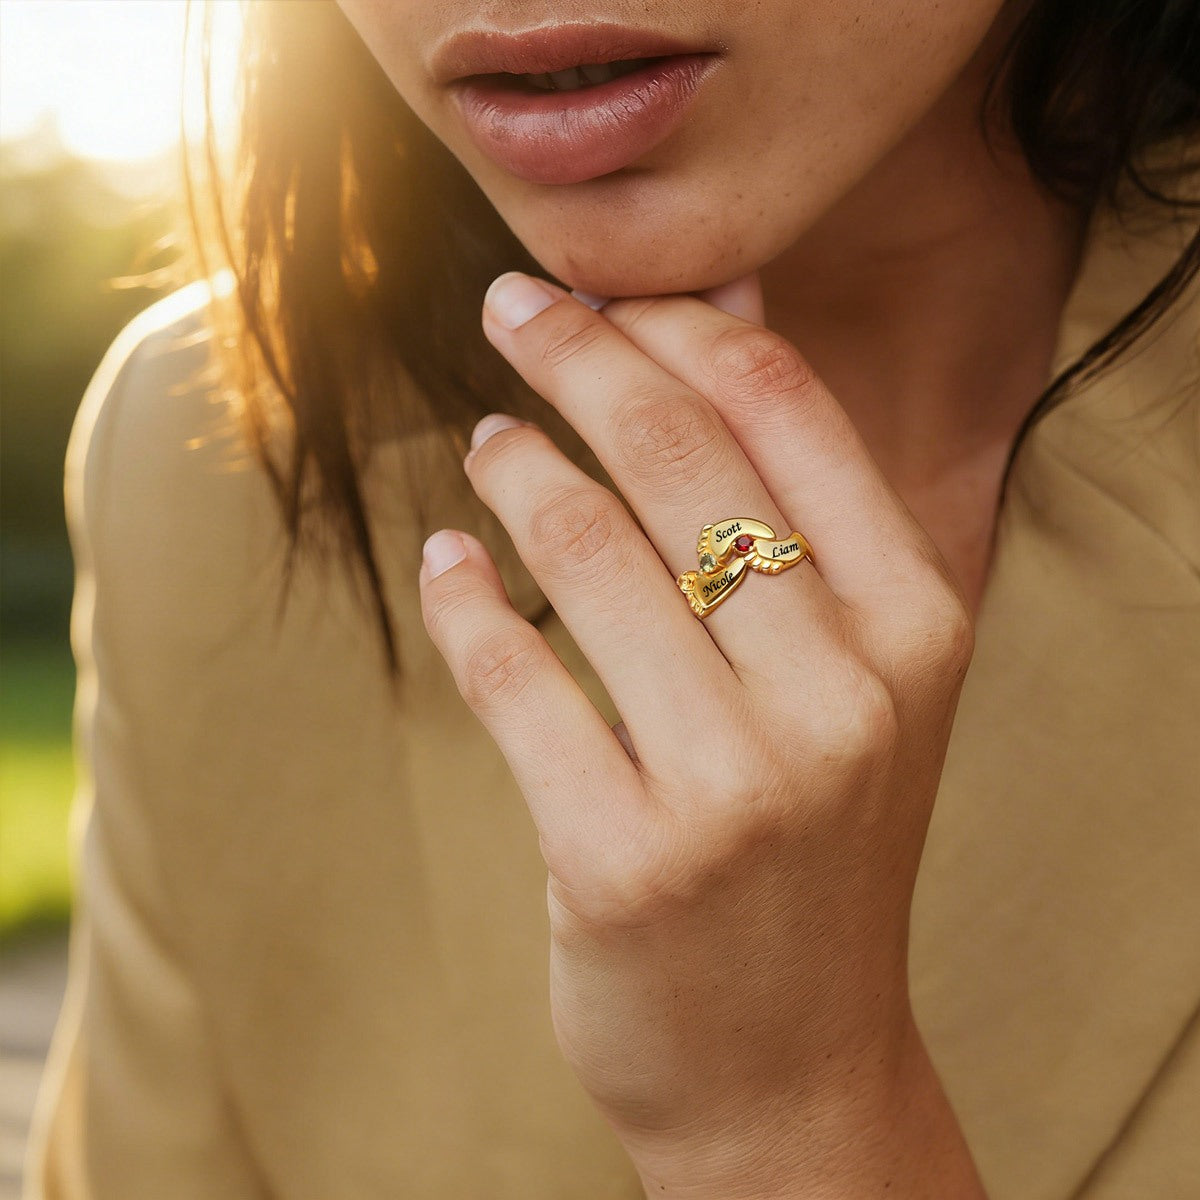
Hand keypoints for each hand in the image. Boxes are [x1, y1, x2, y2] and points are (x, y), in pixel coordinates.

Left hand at [418, 270, 984, 1196]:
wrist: (792, 1060)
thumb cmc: (813, 847)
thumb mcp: (852, 681)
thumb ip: (797, 508)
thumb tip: (723, 305)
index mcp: (917, 627)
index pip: (784, 407)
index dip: (675, 322)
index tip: (596, 292)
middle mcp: (844, 695)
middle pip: (678, 452)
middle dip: (575, 355)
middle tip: (510, 312)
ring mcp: (738, 784)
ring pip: (588, 551)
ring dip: (516, 468)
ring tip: (491, 443)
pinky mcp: (626, 858)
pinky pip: (512, 677)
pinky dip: (463, 600)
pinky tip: (450, 563)